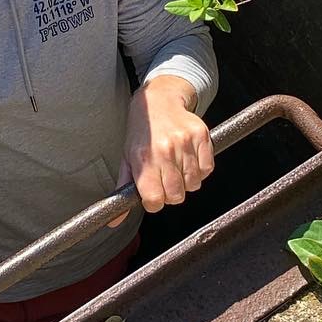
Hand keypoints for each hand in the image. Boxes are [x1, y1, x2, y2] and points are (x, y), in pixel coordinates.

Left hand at [109, 75, 214, 225]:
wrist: (158, 100)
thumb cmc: (141, 131)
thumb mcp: (126, 158)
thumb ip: (123, 191)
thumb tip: (114, 222)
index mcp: (143, 158)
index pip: (155, 200)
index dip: (154, 202)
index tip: (152, 195)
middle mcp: (165, 150)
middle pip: (177, 195)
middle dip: (171, 194)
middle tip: (165, 180)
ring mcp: (185, 142)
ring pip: (194, 184)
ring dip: (186, 182)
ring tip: (176, 166)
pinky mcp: (202, 136)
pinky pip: (207, 169)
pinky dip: (199, 170)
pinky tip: (188, 160)